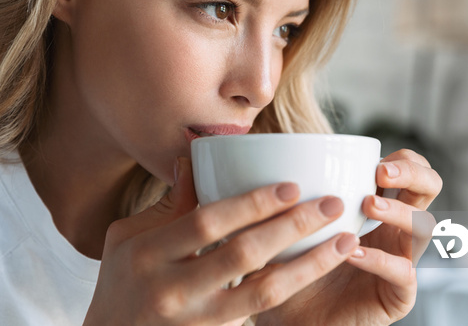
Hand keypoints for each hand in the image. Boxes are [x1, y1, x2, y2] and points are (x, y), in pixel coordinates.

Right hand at [83, 158, 360, 324]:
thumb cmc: (120, 282)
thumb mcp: (129, 238)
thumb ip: (168, 205)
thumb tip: (193, 157)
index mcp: (150, 254)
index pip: (208, 223)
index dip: (252, 203)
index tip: (292, 186)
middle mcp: (173, 290)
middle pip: (243, 255)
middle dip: (293, 227)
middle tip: (332, 204)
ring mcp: (196, 320)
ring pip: (264, 293)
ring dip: (310, 264)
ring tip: (346, 241)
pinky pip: (261, 314)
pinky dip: (294, 289)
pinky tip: (318, 269)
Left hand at [256, 149, 441, 325]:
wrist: (289, 318)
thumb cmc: (290, 266)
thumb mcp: (289, 221)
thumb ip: (293, 192)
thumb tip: (269, 154)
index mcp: (376, 206)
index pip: (409, 170)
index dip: (401, 159)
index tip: (373, 160)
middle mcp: (394, 229)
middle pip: (429, 188)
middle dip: (412, 173)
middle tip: (381, 173)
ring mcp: (400, 260)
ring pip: (424, 226)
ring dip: (399, 211)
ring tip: (368, 205)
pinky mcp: (397, 294)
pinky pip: (404, 272)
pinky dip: (380, 259)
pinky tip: (353, 253)